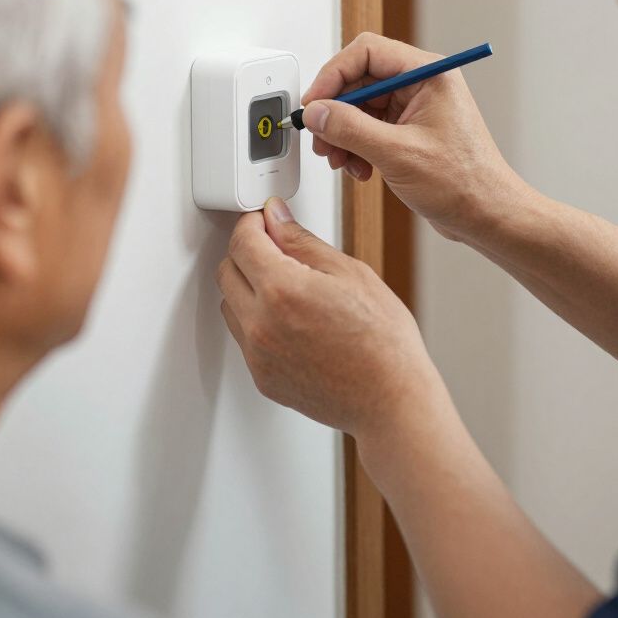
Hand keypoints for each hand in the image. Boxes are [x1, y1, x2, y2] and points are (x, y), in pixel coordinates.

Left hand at [216, 197, 440, 438]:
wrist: (391, 399)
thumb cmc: (383, 340)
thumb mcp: (350, 273)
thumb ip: (302, 242)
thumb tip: (275, 218)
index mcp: (283, 290)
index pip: (242, 242)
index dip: (251, 224)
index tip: (263, 221)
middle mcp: (261, 324)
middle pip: (227, 271)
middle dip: (247, 253)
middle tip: (278, 250)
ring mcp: (258, 356)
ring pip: (230, 305)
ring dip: (248, 288)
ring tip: (290, 288)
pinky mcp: (262, 378)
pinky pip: (244, 338)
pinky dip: (258, 321)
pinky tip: (293, 320)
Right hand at [301, 32, 516, 241]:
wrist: (486, 214)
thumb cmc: (464, 182)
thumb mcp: (397, 153)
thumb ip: (350, 129)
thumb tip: (317, 113)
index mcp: (428, 74)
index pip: (367, 52)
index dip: (333, 75)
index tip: (314, 103)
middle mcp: (421, 85)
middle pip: (359, 80)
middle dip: (336, 112)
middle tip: (322, 137)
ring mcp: (415, 108)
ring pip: (361, 107)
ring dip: (343, 133)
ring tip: (339, 159)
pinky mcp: (409, 131)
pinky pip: (369, 128)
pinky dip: (356, 146)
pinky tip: (359, 168)